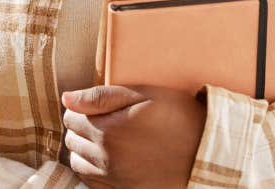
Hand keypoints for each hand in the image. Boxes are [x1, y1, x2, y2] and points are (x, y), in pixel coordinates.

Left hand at [60, 84, 206, 188]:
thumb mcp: (145, 95)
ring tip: (104, 138)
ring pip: (77, 162)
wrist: (207, 152)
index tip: (96, 105)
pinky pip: (91, 182)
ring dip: (83, 148)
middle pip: (72, 139)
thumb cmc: (180, 118)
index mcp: (108, 130)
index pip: (72, 116)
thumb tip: (67, 98)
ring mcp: (114, 178)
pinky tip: (107, 159)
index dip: (81, 107)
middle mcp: (106, 158)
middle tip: (102, 119)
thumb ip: (102, 96)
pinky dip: (91, 170)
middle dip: (81, 126)